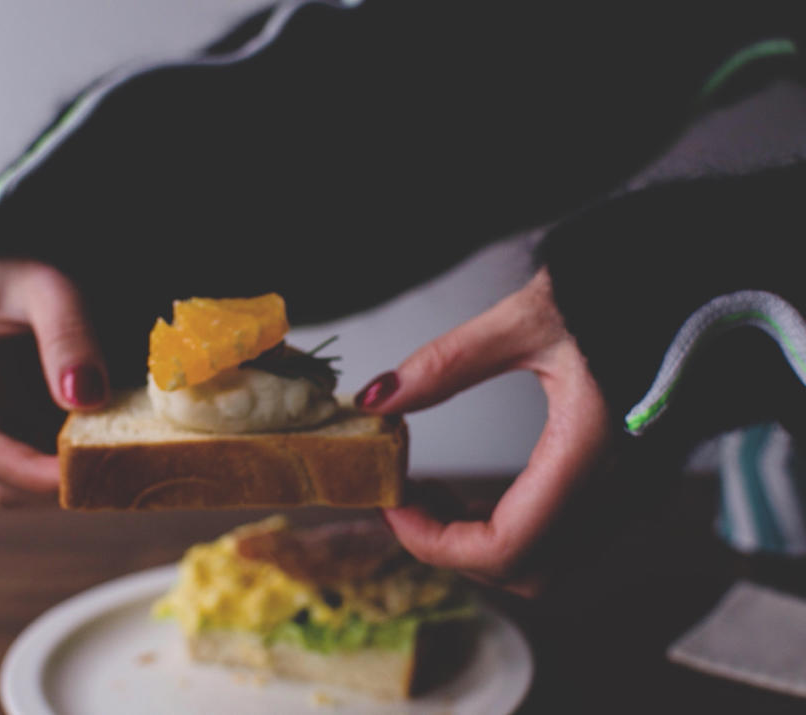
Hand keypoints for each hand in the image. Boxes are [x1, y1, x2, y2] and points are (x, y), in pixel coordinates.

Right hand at [0, 259, 108, 505]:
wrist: (44, 251)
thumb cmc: (36, 261)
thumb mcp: (49, 288)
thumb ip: (66, 338)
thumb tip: (85, 400)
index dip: (23, 471)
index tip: (73, 478)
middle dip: (47, 486)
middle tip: (109, 478)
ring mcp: (1, 419)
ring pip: (26, 480)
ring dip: (68, 482)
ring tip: (120, 470)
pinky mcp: (33, 423)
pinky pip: (53, 462)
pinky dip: (83, 466)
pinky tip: (120, 455)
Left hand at [355, 268, 611, 595]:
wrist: (701, 282)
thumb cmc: (627, 291)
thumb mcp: (528, 316)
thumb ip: (449, 361)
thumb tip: (380, 397)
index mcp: (591, 452)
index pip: (504, 546)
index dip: (435, 543)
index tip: (393, 506)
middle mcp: (620, 489)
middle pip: (525, 573)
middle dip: (453, 549)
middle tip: (407, 502)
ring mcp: (633, 494)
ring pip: (548, 566)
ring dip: (483, 546)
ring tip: (435, 497)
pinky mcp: (633, 487)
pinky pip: (567, 541)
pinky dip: (515, 533)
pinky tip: (479, 495)